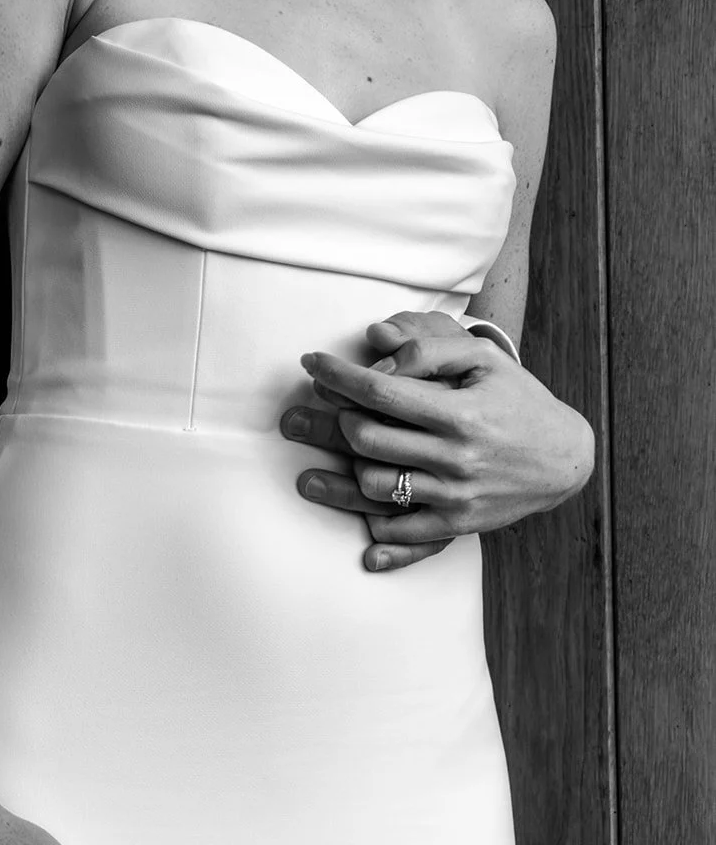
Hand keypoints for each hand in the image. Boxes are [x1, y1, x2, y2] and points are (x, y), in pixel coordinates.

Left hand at [280, 312, 593, 572]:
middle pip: (367, 439)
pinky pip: (405, 533)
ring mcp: (455, 495)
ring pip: (375, 487)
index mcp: (459, 412)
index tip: (310, 362)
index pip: (380, 391)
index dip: (337, 375)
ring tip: (310, 466)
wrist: (563, 456)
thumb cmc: (517, 397)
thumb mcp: (483, 358)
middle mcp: (455, 457)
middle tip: (307, 407)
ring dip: (336, 475)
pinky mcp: (458, 523)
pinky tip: (357, 526)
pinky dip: (376, 532)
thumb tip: (374, 338)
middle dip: (326, 419)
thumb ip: (428, 347)